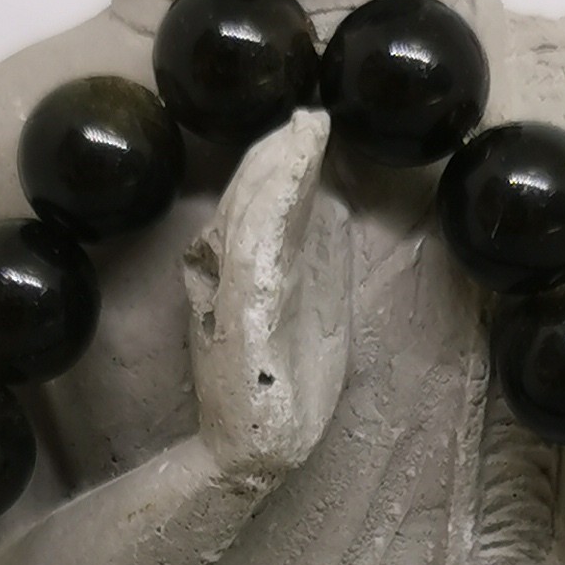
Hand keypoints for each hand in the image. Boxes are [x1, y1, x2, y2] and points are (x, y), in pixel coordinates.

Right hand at [181, 106, 350, 492]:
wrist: (258, 449)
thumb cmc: (277, 387)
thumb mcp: (298, 312)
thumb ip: (301, 264)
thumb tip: (326, 210)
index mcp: (256, 273)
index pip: (264, 204)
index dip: (282, 163)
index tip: (309, 126)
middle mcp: (240, 276)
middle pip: (255, 200)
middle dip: (280, 155)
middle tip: (309, 115)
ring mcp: (238, 294)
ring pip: (254, 215)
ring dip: (278, 170)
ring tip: (305, 131)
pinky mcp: (244, 317)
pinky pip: (256, 250)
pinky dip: (271, 208)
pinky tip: (290, 179)